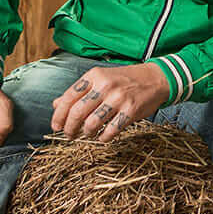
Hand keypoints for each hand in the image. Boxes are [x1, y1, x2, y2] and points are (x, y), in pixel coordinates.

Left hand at [51, 63, 170, 141]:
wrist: (156, 78)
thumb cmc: (125, 80)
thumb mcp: (100, 79)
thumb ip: (79, 91)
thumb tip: (56, 104)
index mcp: (94, 76)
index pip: (69, 97)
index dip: (59, 115)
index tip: (56, 126)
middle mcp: (105, 86)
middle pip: (77, 112)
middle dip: (69, 128)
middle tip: (69, 135)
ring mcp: (119, 98)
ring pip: (92, 123)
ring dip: (86, 133)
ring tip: (87, 134)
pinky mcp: (131, 110)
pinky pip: (111, 130)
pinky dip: (103, 137)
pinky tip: (102, 137)